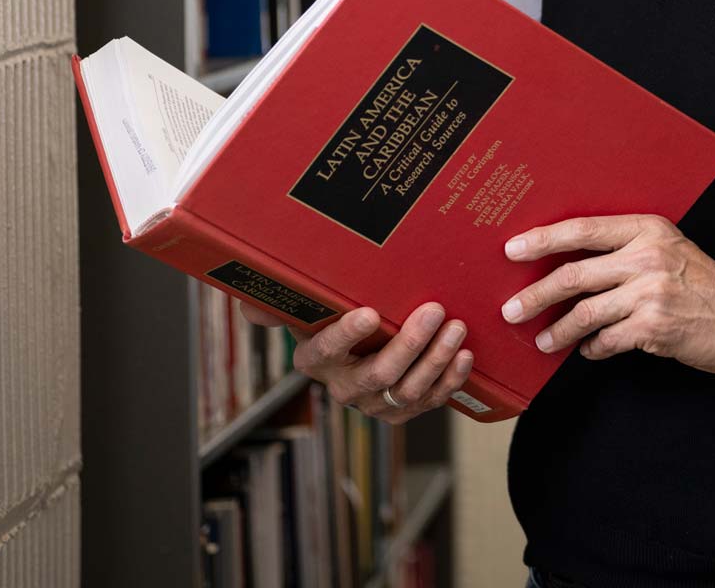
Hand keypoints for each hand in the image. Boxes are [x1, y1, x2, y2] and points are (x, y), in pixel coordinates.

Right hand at [238, 300, 473, 423]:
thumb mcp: (308, 305)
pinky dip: (450, 380)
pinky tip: (465, 356)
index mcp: (315, 359)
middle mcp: (343, 387)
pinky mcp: (402, 411)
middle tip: (434, 311)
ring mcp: (375, 404)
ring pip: (407, 392)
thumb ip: (278, 303)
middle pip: (378, 375)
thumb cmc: (335, 317)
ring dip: (436, 360)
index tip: (370, 312)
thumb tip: (249, 305)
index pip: (327, 349)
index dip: (347, 334)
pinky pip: (429, 401)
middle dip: (409, 344)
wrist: (361, 346)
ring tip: (457, 328)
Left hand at [501, 215, 714, 376]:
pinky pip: (605, 340)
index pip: (582, 230)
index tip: (513, 250)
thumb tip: (570, 262)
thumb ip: (627, 250)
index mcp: (647, 229)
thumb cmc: (704, 284)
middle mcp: (647, 256)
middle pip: (573, 274)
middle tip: (511, 309)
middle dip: (535, 295)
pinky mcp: (653, 327)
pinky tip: (590, 350)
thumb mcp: (669, 249)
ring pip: (584, 313)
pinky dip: (592, 349)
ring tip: (544, 340)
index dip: (543, 239)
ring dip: (557, 331)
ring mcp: (649, 293)